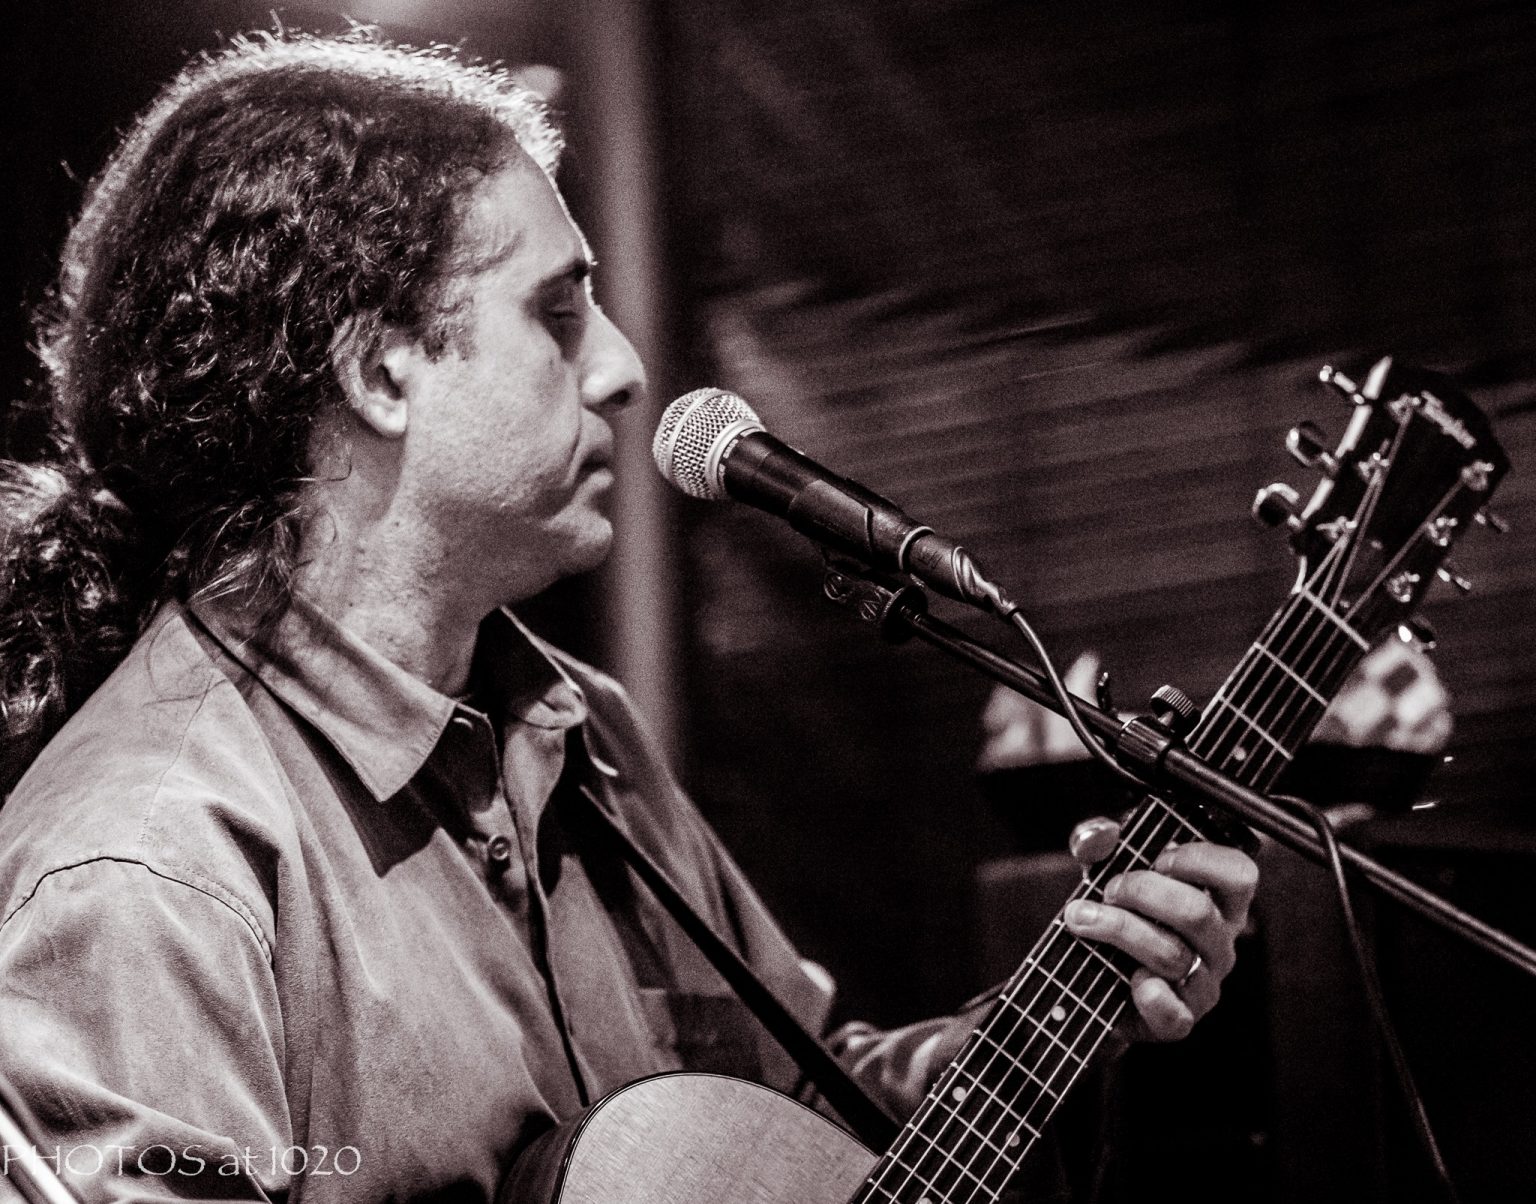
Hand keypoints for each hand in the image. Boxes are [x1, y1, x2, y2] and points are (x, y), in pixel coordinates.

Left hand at [1061, 816, 1257, 1041]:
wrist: (1092, 978)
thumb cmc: (1117, 914)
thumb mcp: (1106, 869)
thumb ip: (1099, 842)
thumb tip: (1098, 833)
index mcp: (1218, 903)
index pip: (1238, 875)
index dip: (1201, 860)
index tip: (1159, 857)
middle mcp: (1219, 944)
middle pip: (1197, 912)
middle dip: (1144, 891)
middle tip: (1109, 889)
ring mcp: (1203, 984)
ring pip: (1173, 954)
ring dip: (1120, 929)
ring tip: (1083, 917)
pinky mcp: (1178, 1019)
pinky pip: (1175, 1013)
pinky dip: (1152, 996)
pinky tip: (1130, 979)